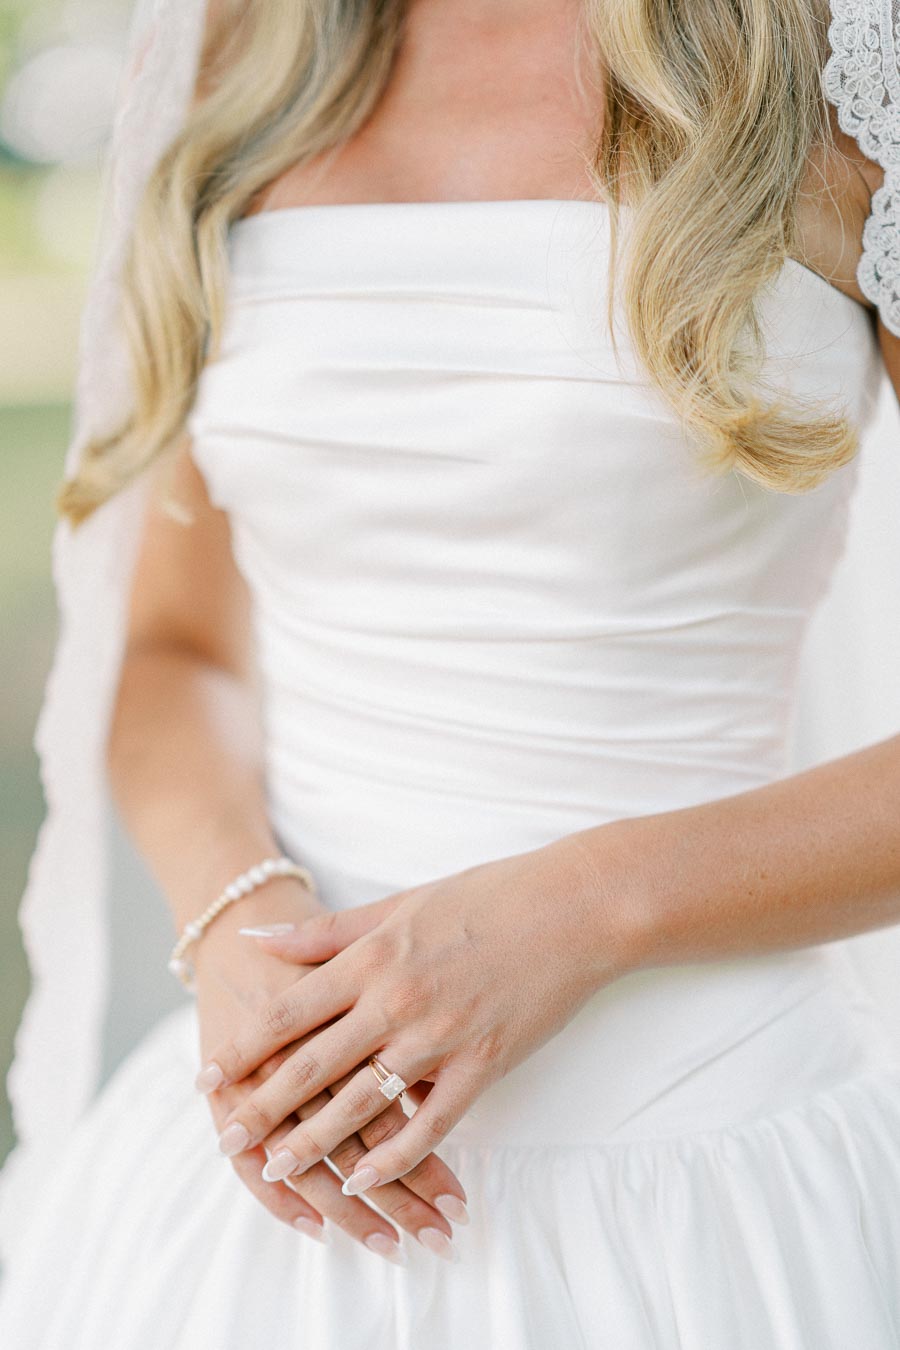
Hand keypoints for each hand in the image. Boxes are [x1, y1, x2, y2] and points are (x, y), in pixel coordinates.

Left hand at [193, 880, 467, 1262]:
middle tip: (225, 1138)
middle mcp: (396, 1000)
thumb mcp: (399, 904)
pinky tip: (364, 1178)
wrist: (571, 907)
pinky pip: (430, 1123)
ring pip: (362, 1103)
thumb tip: (258, 938)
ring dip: (314, 1141)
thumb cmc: (485, 896)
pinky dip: (394, 1156)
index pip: (289, 1012)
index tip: (206, 1076)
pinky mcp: (482, 1065)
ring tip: (276, 1170)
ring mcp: (440, 1036)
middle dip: (262, 1106)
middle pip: (313, 1065)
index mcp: (373, 956)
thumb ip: (326, 932)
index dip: (243, 1048)